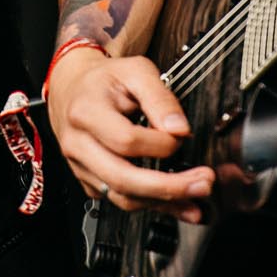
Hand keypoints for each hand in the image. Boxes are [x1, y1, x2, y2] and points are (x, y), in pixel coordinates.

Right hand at [46, 47, 214, 222]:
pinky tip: (176, 203)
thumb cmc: (105, 80)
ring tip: (196, 198)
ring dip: (164, 202)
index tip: (182, 136)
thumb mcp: (135, 71)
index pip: (126, 140)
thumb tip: (179, 129)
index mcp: (86, 112)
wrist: (73, 89)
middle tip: (203, 183)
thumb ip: (160, 97)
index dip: (160, 144)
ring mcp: (81, 167)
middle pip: (122, 178)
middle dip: (168, 187)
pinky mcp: (89, 182)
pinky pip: (121, 200)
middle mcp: (78, 144)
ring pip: (122, 198)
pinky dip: (152, 205)